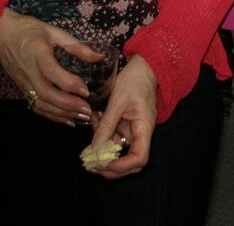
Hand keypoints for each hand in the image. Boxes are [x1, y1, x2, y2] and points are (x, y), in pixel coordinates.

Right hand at [0, 8, 94, 124]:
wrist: (1, 35)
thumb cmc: (29, 30)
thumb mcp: (54, 31)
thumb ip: (76, 46)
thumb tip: (99, 57)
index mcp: (37, 54)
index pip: (52, 72)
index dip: (69, 83)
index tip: (86, 90)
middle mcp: (29, 72)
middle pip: (47, 94)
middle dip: (69, 105)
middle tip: (88, 110)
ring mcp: (24, 83)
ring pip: (41, 104)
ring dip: (62, 114)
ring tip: (82, 117)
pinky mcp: (22, 90)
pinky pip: (36, 106)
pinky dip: (52, 116)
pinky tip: (68, 120)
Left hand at [88, 55, 157, 179]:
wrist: (143, 66)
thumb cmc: (135, 80)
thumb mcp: (118, 101)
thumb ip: (107, 125)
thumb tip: (94, 149)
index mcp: (144, 127)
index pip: (139, 158)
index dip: (122, 166)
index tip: (104, 163)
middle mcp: (140, 133)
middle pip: (131, 162)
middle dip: (111, 167)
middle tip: (91, 165)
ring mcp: (133, 130)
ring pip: (119, 151)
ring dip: (103, 151)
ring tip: (89, 141)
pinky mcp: (126, 125)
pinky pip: (114, 137)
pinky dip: (103, 136)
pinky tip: (95, 123)